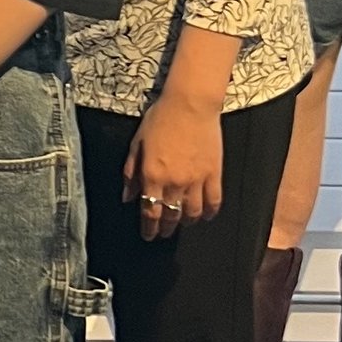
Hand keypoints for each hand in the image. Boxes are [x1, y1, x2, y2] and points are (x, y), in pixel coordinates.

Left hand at [123, 89, 224, 240]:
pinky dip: (209, 212)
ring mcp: (197, 180)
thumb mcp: (137, 144)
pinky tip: (204, 216)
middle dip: (166, 228)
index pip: (150, 211)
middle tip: (163, 233)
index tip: (148, 235)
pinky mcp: (214, 174)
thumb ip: (131, 172)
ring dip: (186, 222)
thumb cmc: (159, 120)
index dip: (149, 227)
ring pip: (192, 212)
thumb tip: (127, 197)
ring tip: (182, 223)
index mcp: (152, 175)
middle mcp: (175, 182)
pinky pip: (213, 201)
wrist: (190, 105)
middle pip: (171, 215)